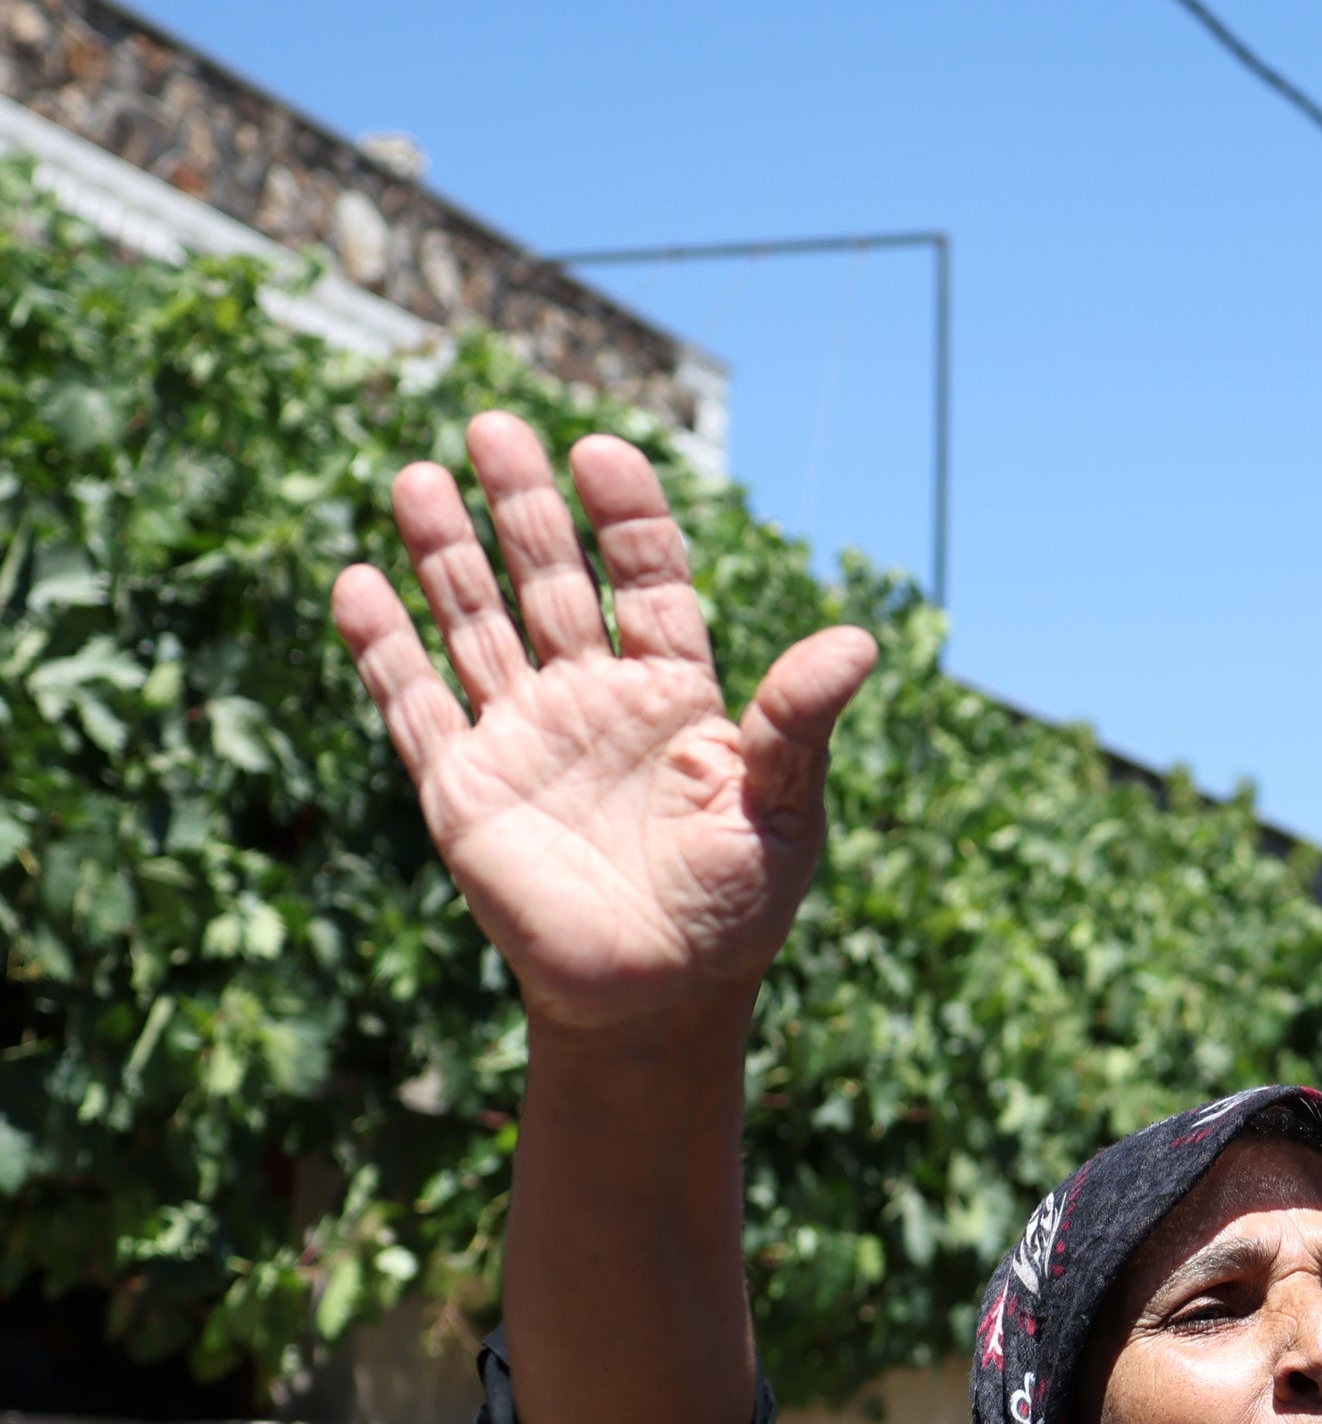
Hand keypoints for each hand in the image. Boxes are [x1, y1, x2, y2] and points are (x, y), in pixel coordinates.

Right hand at [327, 415, 875, 1035]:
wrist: (661, 998)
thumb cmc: (737, 907)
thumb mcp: (784, 809)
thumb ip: (800, 721)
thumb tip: (861, 641)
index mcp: (674, 696)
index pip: (646, 580)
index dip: (625, 516)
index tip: (603, 452)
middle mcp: (592, 701)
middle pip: (548, 580)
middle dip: (519, 506)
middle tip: (492, 425)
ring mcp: (522, 738)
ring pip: (474, 625)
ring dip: (444, 556)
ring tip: (416, 476)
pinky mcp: (462, 789)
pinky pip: (414, 705)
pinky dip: (385, 647)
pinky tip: (360, 582)